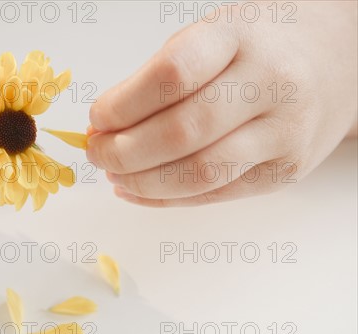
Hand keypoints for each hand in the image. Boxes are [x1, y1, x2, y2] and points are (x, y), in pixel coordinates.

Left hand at [86, 1, 356, 206]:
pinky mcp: (285, 172)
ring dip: (143, 182)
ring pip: (200, 174)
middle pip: (183, 132)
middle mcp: (271, 84)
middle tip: (97, 153)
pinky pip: (214, 195)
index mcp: (242, 36)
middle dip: (125, 152)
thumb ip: (159, 80)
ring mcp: (284, 134)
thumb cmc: (259, 46)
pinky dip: (165, 199)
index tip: (97, 119)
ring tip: (114, 175)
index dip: (124, 105)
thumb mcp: (212, 37)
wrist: (337, 62)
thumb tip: (104, 128)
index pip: (173, 76)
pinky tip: (137, 191)